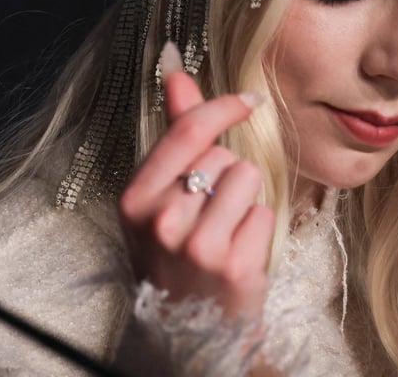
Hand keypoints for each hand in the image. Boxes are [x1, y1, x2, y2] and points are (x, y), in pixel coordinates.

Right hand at [118, 42, 275, 321]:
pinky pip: (263, 212)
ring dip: (244, 199)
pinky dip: (257, 228)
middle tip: (209, 212)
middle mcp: (161, 222)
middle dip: (226, 173)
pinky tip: (238, 250)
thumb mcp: (160, 195)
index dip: (224, 108)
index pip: (188, 131)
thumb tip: (174, 67)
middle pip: (222, 155)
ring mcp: (197, 246)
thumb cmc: (175, 254)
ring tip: (224, 229)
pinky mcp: (234, 266)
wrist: (189, 330)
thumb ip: (174, 128)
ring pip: (247, 178)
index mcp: (134, 199)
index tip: (249, 101)